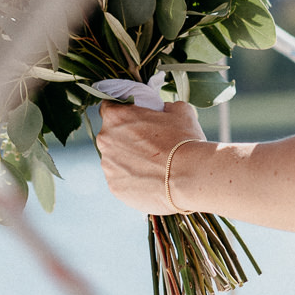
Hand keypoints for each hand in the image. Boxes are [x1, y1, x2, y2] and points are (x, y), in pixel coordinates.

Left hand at [97, 100, 204, 215]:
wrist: (189, 177)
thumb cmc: (183, 141)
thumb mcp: (180, 111)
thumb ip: (164, 107)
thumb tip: (164, 110)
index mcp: (116, 117)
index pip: (109, 108)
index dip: (124, 113)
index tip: (136, 119)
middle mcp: (105, 140)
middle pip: (111, 136)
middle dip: (126, 139)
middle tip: (149, 144)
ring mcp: (108, 166)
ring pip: (115, 160)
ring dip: (129, 161)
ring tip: (153, 166)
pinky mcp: (115, 187)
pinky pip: (121, 181)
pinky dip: (132, 180)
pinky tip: (151, 180)